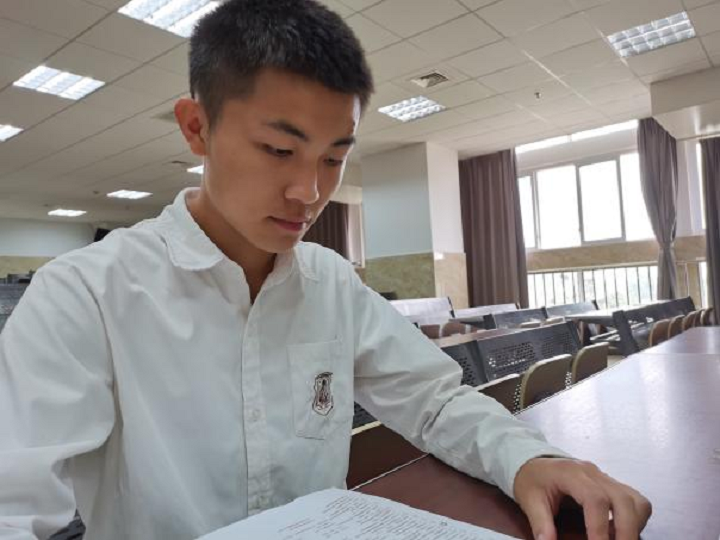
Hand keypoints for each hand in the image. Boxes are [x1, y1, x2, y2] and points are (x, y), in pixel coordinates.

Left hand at [513, 457, 651, 539]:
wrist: (535, 463)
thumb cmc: (532, 480)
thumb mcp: (529, 500)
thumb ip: (540, 524)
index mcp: (571, 473)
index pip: (595, 499)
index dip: (599, 528)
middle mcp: (594, 473)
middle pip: (624, 499)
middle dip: (626, 532)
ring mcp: (606, 478)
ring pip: (636, 500)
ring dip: (635, 526)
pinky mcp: (612, 485)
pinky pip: (635, 501)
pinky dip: (635, 520)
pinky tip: (621, 534)